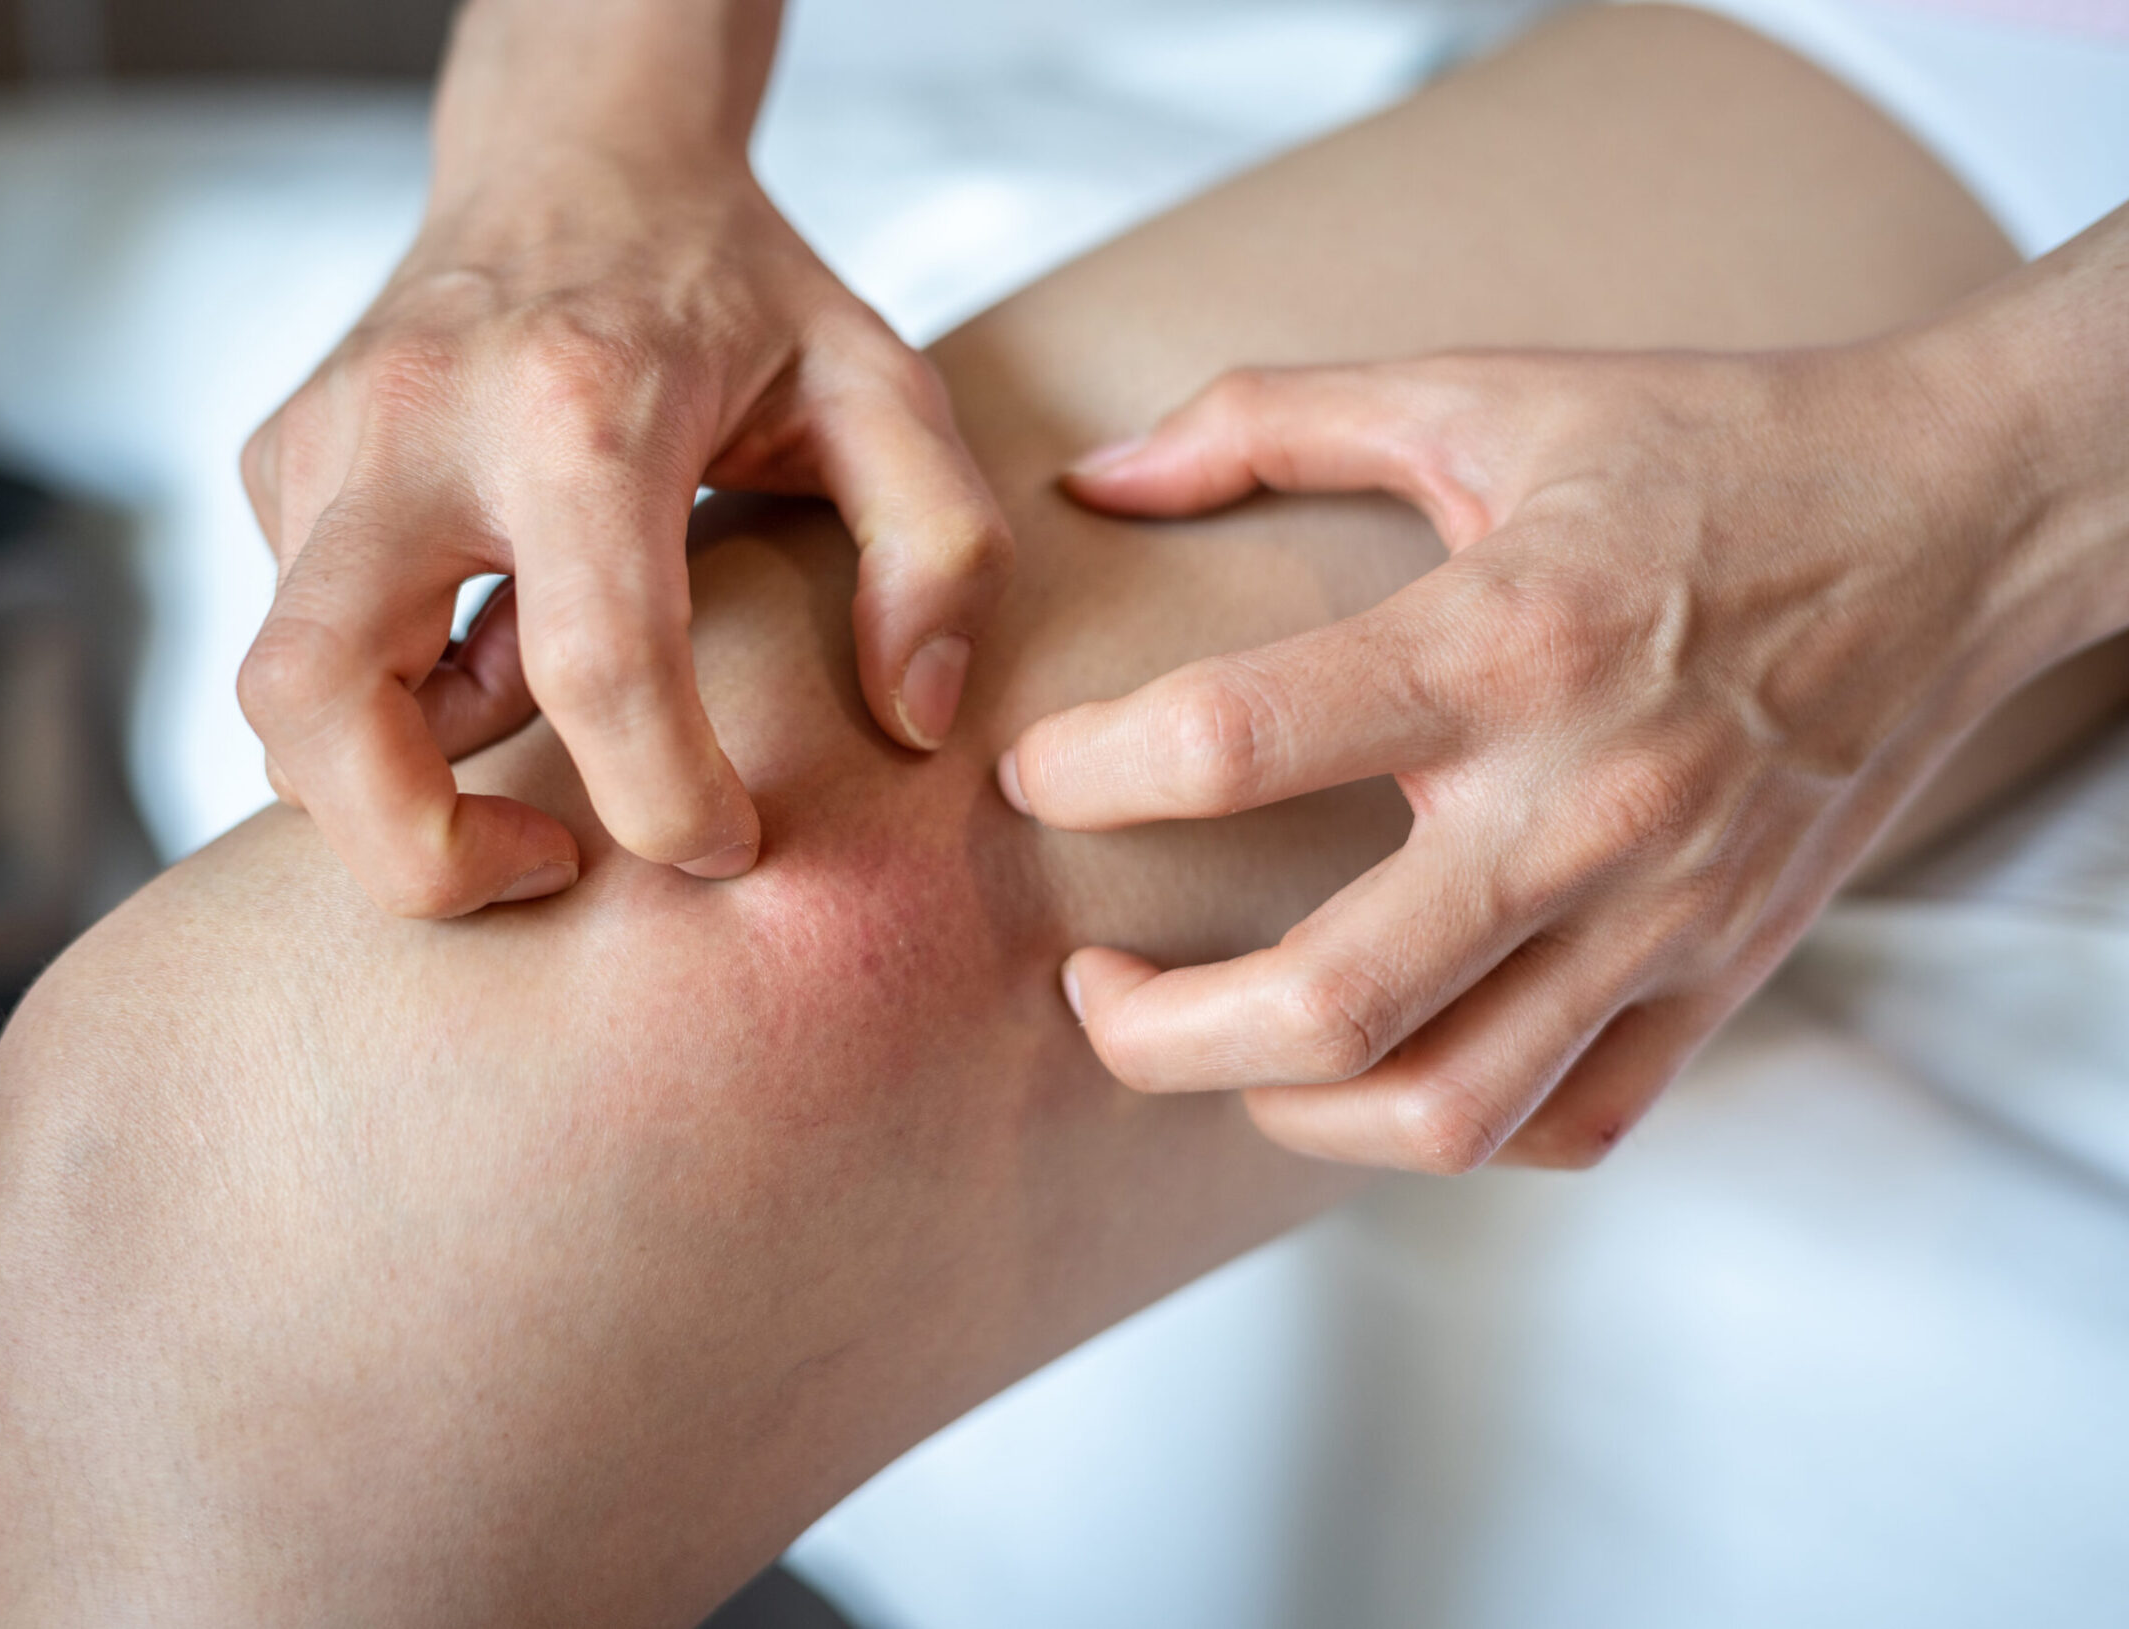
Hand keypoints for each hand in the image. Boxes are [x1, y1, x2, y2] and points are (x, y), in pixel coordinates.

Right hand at [240, 29, 1009, 916]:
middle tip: (543, 869)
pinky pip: (299, 645)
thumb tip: (913, 721)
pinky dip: (385, 704)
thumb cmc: (735, 289)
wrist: (578, 153)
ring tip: (536, 750)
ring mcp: (321, 440)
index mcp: (582, 407)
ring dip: (395, 783)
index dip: (665, 800)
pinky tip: (492, 655)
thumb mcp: (882, 389)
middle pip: (311, 701)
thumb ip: (940, 550)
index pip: (596, 666)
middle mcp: (416, 421)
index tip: (724, 844)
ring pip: (277, 697)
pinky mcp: (278, 464)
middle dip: (415, 852)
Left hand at [1001, 340, 2072, 1171]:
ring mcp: (1660, 917)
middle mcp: (1581, 804)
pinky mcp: (1716, 977)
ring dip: (1275, 1107)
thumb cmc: (1709, 453)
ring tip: (1209, 1040)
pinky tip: (1376, 1056)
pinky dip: (1442, 1124)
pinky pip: (1561, 1126)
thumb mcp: (1485, 391)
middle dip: (1149, 1032)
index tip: (1039, 775)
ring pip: (1438, 1112)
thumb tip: (1093, 472)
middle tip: (1084, 983)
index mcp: (1506, 640)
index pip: (1233, 742)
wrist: (1958, 527)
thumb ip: (1271, 417)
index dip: (1089, 773)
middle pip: (1323, 1006)